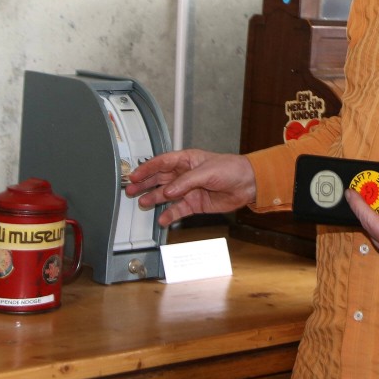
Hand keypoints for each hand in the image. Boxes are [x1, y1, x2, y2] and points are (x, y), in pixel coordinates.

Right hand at [125, 149, 255, 225]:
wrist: (248, 184)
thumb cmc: (231, 169)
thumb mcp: (206, 171)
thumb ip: (185, 182)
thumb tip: (168, 191)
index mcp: (186, 160)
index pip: (161, 163)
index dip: (147, 168)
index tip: (134, 175)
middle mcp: (185, 175)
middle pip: (160, 179)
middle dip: (145, 184)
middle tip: (130, 190)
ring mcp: (189, 190)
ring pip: (166, 195)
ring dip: (154, 199)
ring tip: (142, 203)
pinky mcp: (195, 204)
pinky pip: (178, 210)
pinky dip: (170, 214)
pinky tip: (162, 219)